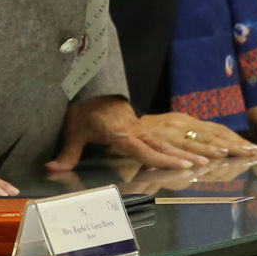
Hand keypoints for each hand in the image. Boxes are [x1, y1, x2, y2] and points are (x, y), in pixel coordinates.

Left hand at [47, 96, 221, 172]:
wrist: (89, 84)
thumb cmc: (83, 109)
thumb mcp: (74, 130)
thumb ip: (67, 154)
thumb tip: (51, 170)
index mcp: (122, 133)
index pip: (145, 150)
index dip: (163, 160)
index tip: (181, 165)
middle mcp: (135, 131)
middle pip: (162, 146)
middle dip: (183, 156)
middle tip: (203, 164)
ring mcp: (140, 128)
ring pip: (165, 142)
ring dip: (184, 152)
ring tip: (205, 160)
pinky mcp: (140, 126)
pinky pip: (161, 139)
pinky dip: (175, 147)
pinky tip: (188, 154)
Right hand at [133, 111, 256, 160]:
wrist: (117, 122)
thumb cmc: (146, 131)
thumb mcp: (171, 130)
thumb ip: (189, 138)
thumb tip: (212, 148)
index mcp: (187, 121)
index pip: (216, 129)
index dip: (235, 138)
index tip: (252, 146)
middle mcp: (180, 124)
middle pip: (211, 134)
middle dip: (233, 144)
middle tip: (252, 151)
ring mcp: (168, 132)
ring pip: (194, 141)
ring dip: (213, 149)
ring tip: (230, 154)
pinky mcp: (154, 140)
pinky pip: (172, 150)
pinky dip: (187, 156)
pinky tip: (199, 162)